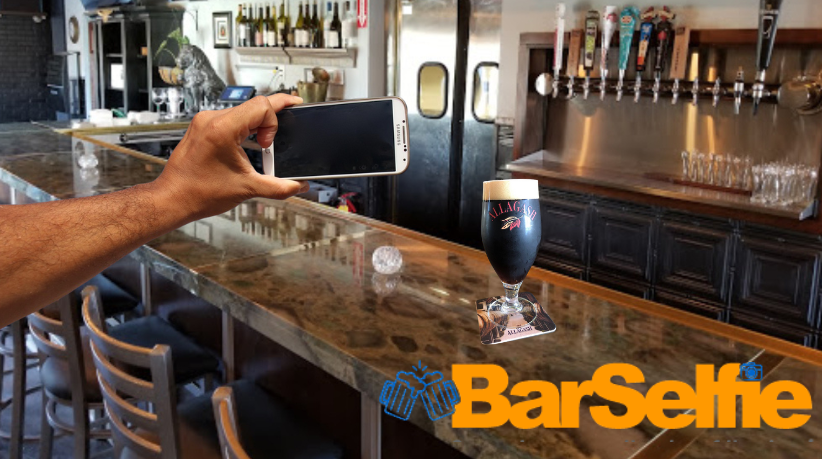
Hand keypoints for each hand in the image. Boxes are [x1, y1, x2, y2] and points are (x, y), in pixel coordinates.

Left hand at [154, 94, 308, 220]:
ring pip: (242, 111)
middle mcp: (211, 119)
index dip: (275, 120)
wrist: (173, 199)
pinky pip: (231, 119)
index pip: (261, 105)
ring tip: (263, 144)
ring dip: (257, 125)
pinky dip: (245, 129)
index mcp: (222, 128)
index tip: (273, 140)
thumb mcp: (247, 189)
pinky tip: (250, 144)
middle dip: (271, 121)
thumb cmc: (199, 193)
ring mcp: (205, 122)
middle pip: (253, 105)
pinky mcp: (202, 127)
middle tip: (281, 132)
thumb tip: (298, 186)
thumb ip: (279, 187)